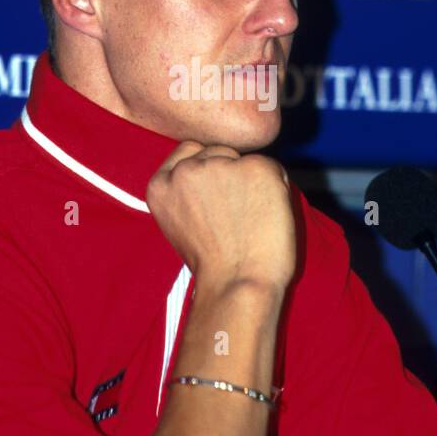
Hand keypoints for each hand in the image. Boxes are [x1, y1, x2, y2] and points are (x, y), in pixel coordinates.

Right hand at [146, 141, 296, 293]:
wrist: (238, 283)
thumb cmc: (213, 265)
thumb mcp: (181, 223)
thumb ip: (188, 193)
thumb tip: (216, 171)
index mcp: (160, 185)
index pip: (189, 152)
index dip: (207, 172)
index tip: (217, 197)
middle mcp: (187, 169)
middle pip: (218, 152)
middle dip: (230, 174)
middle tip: (237, 216)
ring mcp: (221, 165)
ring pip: (244, 159)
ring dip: (252, 181)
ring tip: (251, 219)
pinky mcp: (256, 167)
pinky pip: (272, 168)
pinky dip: (276, 189)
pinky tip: (267, 217)